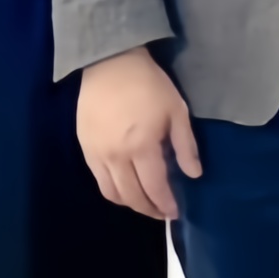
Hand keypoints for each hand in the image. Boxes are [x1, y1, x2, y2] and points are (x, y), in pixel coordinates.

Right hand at [77, 47, 202, 223]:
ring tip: (145, 203)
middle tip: (162, 212)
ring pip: (111, 192)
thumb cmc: (149, 85)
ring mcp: (96, 154)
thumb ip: (185, 146)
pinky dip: (113, 190)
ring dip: (129, 203)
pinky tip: (125, 187)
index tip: (175, 213)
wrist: (109, 64)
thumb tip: (194, 174)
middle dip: (148, 209)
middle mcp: (116, 156)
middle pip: (131, 196)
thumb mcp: (176, 111)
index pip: (154, 187)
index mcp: (141, 146)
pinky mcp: (84, 148)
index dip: (165, 203)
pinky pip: (98, 179)